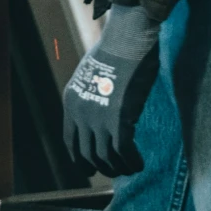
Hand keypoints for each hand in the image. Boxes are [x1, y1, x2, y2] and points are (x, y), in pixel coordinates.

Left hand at [61, 2, 162, 175]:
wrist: (126, 39)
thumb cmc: (115, 51)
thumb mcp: (92, 73)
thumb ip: (92, 94)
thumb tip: (102, 110)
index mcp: (71, 101)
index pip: (70, 141)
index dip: (80, 159)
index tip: (90, 169)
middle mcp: (79, 113)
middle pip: (87, 154)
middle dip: (103, 167)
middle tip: (117, 170)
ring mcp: (97, 118)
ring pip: (106, 158)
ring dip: (120, 167)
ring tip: (132, 168)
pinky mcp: (118, 120)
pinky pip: (123, 152)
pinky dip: (132, 161)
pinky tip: (139, 162)